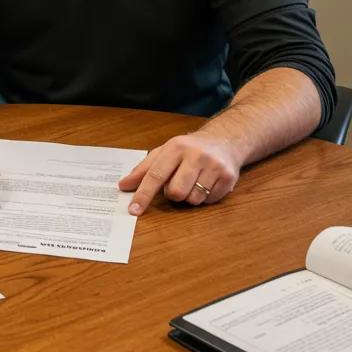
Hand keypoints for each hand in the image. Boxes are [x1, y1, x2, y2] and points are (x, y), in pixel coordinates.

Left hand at [118, 133, 240, 215]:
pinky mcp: (229, 177)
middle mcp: (195, 155)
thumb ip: (143, 170)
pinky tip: (207, 183)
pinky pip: (209, 201)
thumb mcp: (164, 153)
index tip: (134, 210)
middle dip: (172, 194)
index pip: (155, 175)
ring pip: (193, 199)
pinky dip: (204, 197)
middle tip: (177, 183)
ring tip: (193, 181)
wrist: (224, 141)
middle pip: (176, 192)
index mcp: (175, 147)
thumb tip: (123, 186)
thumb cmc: (187, 149)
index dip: (143, 194)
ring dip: (189, 196)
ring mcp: (214, 166)